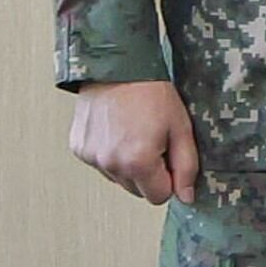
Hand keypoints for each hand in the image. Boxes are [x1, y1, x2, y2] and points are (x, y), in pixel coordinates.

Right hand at [68, 79, 199, 204]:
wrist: (117, 69)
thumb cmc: (152, 94)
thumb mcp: (181, 128)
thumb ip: (186, 166)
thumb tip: (186, 197)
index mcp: (137, 162)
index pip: (158, 197)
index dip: (169, 180)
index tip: (170, 158)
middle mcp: (110, 164)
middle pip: (136, 190)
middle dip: (149, 173)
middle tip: (154, 142)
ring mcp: (91, 158)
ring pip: (118, 179)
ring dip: (128, 165)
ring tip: (135, 134)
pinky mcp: (79, 149)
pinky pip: (101, 164)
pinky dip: (111, 154)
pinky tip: (118, 131)